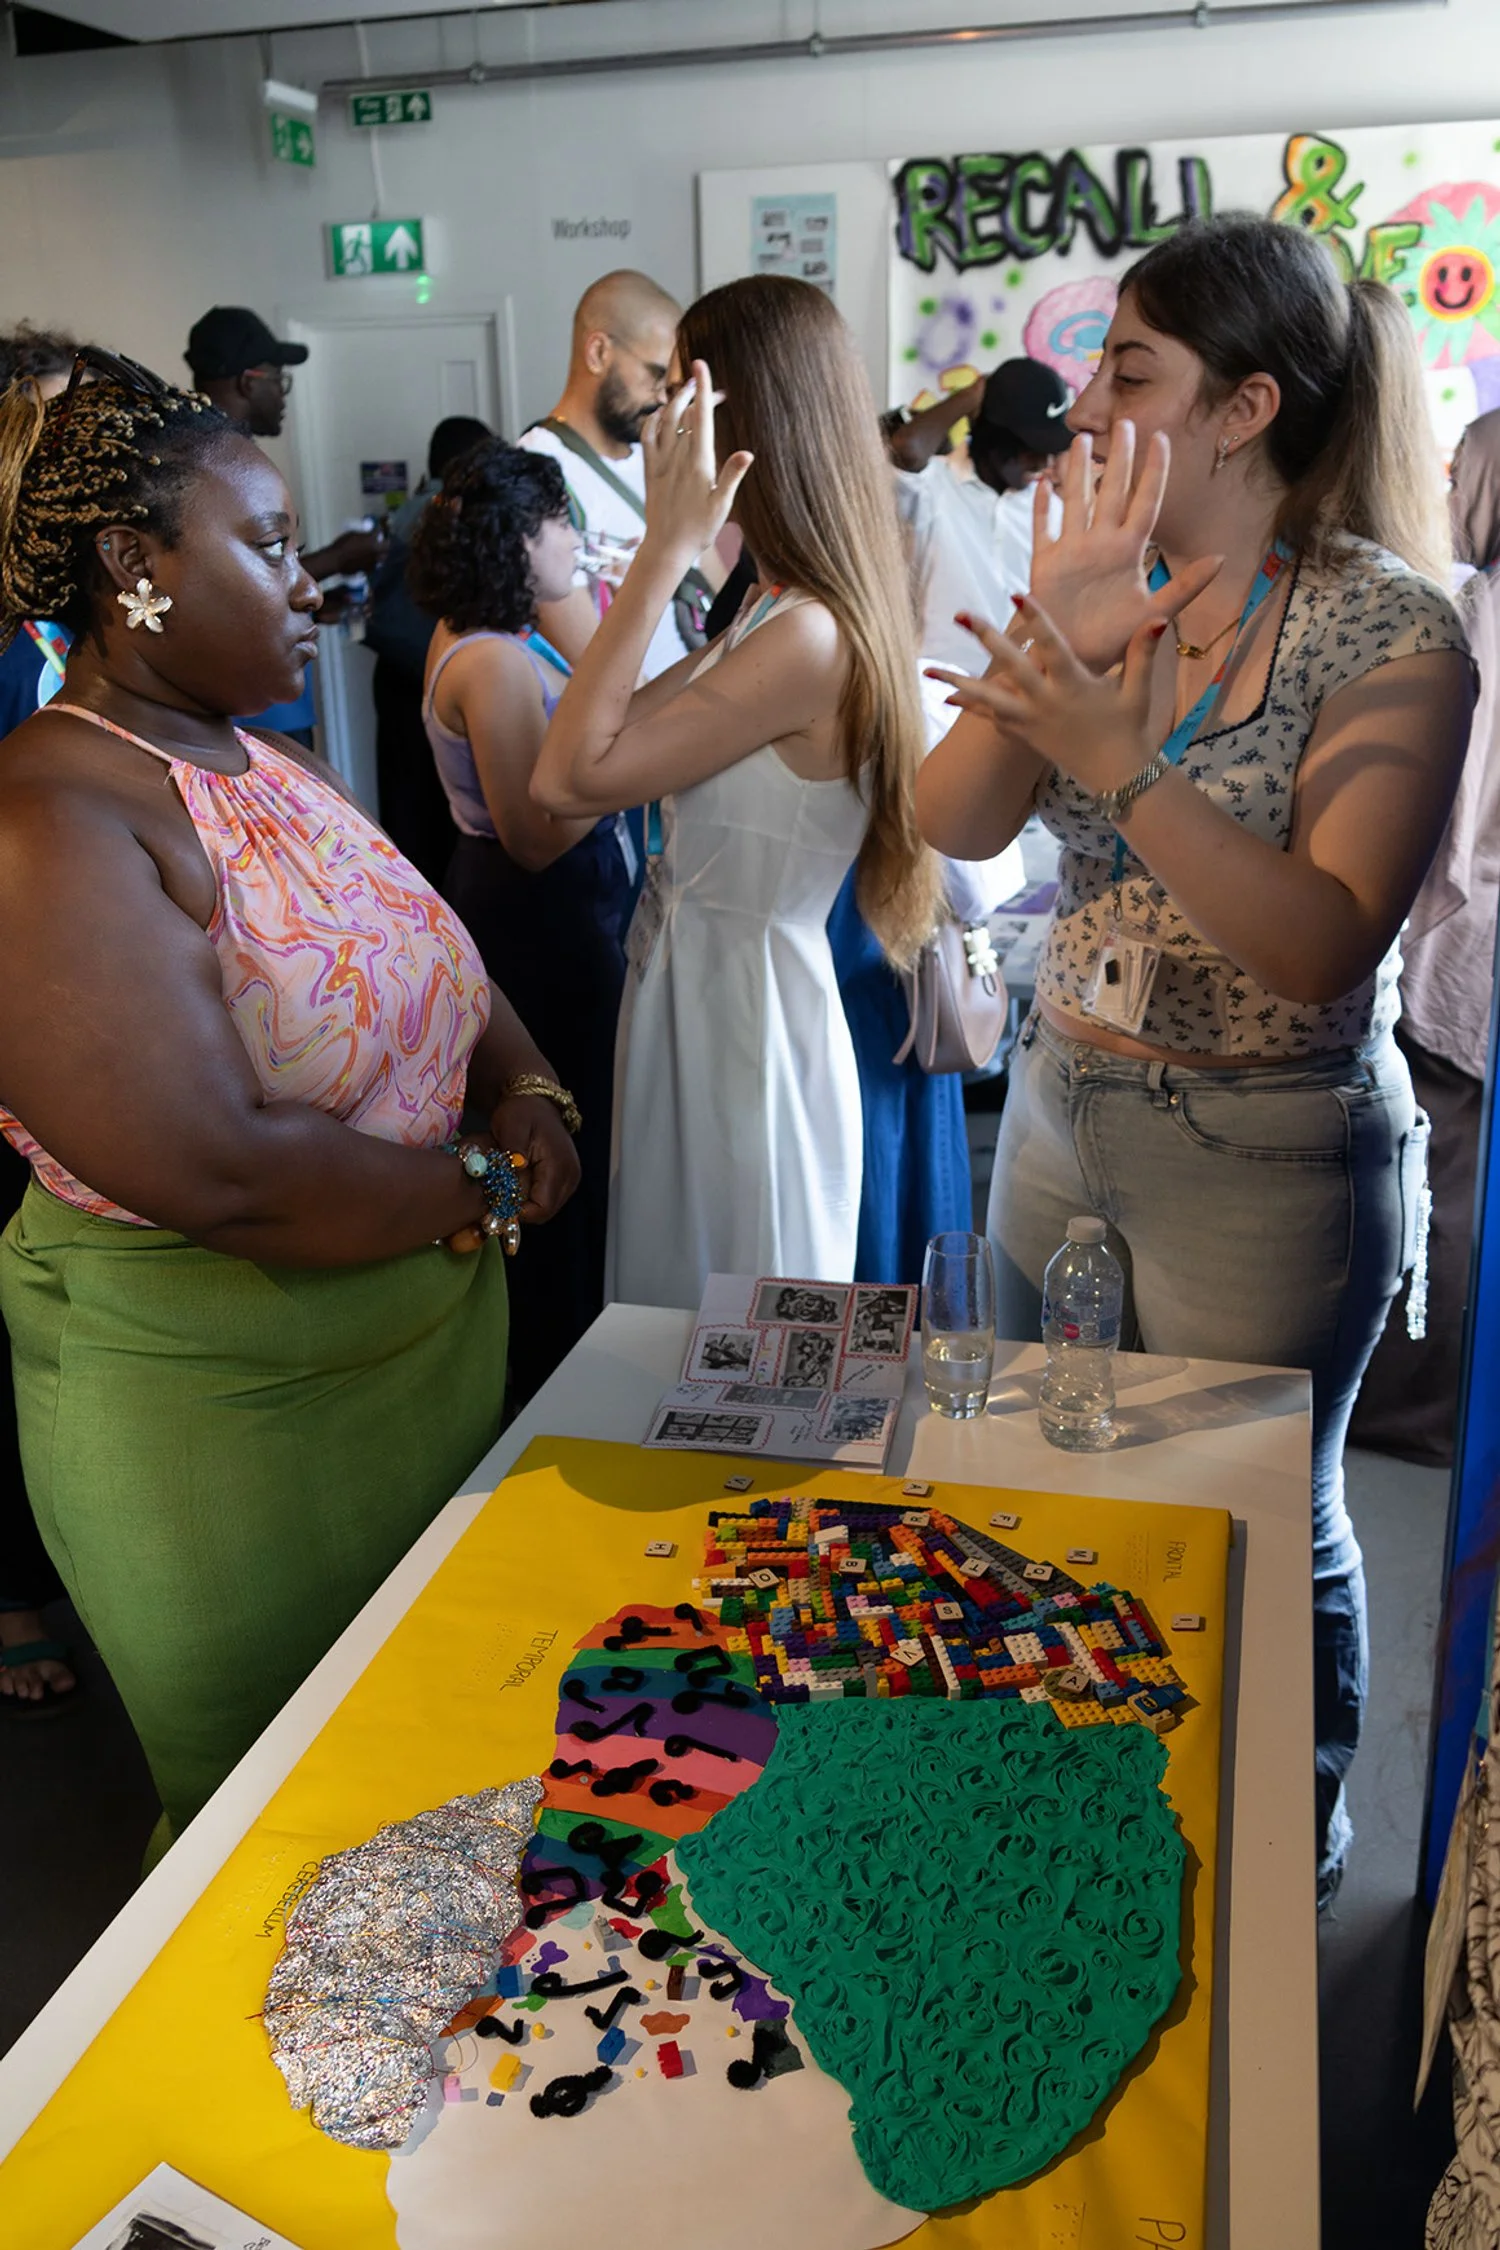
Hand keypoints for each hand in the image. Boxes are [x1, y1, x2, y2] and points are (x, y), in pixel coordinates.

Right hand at [320, 526, 382, 577]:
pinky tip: (371, 560)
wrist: (336, 559)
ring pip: (383, 557)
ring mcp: (374, 561)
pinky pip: (376, 565)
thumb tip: (368, 534)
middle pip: (387, 547)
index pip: (380, 532)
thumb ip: (363, 535)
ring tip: (379, 552)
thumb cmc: (342, 544)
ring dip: (382, 554)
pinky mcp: (369, 569)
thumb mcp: (353, 534)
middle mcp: (376, 551)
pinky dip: (375, 562)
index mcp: (372, 540)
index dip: (380, 529)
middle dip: (386, 543)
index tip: (379, 528)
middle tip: (383, 541)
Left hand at [488, 1094, 580, 1226]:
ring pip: (548, 1208)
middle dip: (522, 1210)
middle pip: (546, 1212)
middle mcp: (571, 1175)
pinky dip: (532, 1197)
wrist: (535, 1101)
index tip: (499, 1203)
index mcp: (559, 1166)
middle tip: (499, 1198)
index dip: (521, 1212)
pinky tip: (517, 1184)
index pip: (543, 1208)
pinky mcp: (566, 1177)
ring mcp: (571, 1177)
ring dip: (527, 1204)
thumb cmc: (521, 1112)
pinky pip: (549, 1198)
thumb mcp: (511, 1127)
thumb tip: (515, 1175)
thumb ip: (513, 1152)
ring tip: (507, 1190)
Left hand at [640, 358, 753, 563]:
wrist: (666, 547)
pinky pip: (648, 434)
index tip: (701, 364)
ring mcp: (660, 461)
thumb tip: (747, 453)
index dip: (703, 388)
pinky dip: (654, 417)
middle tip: (713, 390)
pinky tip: (662, 414)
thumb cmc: (699, 530)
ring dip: (676, 400)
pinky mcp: (649, 468)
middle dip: (697, 392)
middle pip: (685, 411)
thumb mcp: (722, 506)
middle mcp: (677, 456)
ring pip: (665, 418)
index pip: (701, 416)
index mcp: (698, 462)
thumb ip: (732, 476)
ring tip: (689, 392)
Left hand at [929, 597, 1168, 797]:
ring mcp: (1031, 721)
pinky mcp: (1024, 735)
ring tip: (928, 670)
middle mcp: (1046, 702)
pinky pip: (991, 718)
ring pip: (988, 699)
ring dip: (957, 681)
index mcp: (1074, 686)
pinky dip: (970, 705)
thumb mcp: (1138, 691)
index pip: (1051, 646)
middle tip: (962, 615)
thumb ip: (1143, 653)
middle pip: (1010, 666)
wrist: (1116, 778)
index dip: (1035, 619)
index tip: (1016, 593)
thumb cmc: (1129, 730)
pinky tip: (947, 693)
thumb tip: (1158, 618)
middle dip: (985, 639)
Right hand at [1030, 424, 1221, 670]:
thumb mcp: (1155, 613)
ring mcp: (1072, 551)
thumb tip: (1220, 559)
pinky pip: (1043, 528)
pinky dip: (1041, 507)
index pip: (1145, 502)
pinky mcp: (1045, 564)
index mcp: (1129, 552)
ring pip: (1076, 501)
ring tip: (1078, 440)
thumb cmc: (1116, 643)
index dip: (1152, 471)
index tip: (1160, 438)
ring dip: (1077, 472)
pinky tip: (1042, 483)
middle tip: (1122, 422)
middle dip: (1117, 458)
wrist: (1074, 662)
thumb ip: (1185, 586)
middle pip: (1111, 492)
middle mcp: (1102, 544)